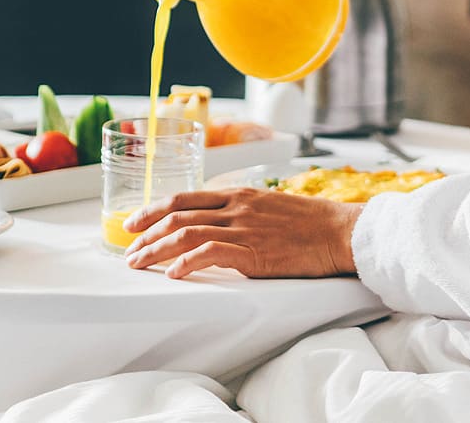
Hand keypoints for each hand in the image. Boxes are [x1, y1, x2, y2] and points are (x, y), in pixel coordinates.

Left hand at [123, 187, 363, 279]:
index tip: (134, 224)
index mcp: (239, 194)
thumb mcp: (271, 206)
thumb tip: (218, 225)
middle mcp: (236, 207)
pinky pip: (210, 253)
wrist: (340, 232)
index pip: (184, 198)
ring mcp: (243, 228)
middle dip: (146, 234)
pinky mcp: (253, 251)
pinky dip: (186, 263)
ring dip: (156, 250)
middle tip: (129, 251)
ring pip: (185, 234)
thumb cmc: (311, 224)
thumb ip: (243, 212)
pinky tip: (174, 274)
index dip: (153, 210)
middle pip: (177, 215)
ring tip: (139, 264)